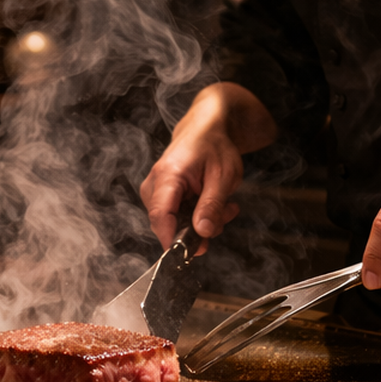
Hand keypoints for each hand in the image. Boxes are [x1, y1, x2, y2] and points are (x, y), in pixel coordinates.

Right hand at [140, 83, 275, 249]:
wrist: (206, 128)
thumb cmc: (214, 146)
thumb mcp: (223, 176)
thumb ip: (212, 206)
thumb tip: (203, 233)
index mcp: (168, 175)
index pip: (161, 216)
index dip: (173, 240)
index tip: (191, 253)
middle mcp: (155, 182)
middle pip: (166, 223)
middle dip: (197, 228)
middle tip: (225, 217)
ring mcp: (156, 188)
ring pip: (173, 222)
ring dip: (200, 221)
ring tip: (225, 206)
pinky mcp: (161, 193)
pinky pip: (175, 215)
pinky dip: (196, 215)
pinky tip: (214, 204)